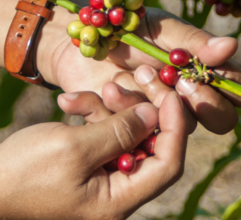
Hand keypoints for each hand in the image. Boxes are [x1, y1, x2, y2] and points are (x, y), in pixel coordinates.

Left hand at [0, 0, 240, 133]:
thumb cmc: (130, 30)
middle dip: (192, 106)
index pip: (237, 90)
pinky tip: (91, 95)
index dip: (225, 91)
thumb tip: (231, 46)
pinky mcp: (136, 127)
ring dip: (141, 104)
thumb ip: (192, 43)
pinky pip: (133, 132)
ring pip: (173, 127)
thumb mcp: (160, 29)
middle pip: (221, 120)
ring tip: (113, 83)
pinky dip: (107, 112)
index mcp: (203, 74)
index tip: (191, 78)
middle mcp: (190, 100)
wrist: (88, 43)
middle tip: (163, 80)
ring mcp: (165, 117)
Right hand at [0, 89, 187, 218]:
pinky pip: (105, 132)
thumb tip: (155, 114)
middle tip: (115, 85)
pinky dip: (91, 115)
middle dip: (134, 110)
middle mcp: (118, 190)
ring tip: (75, 99)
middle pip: (149, 144)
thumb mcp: (73, 149)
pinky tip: (68, 103)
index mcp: (119, 200)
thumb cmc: (21, 174)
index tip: (170, 94)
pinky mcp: (93, 160)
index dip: (174, 127)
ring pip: (125, 133)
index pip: (168, 163)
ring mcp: (106, 174)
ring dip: (105, 109)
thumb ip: (120, 132)